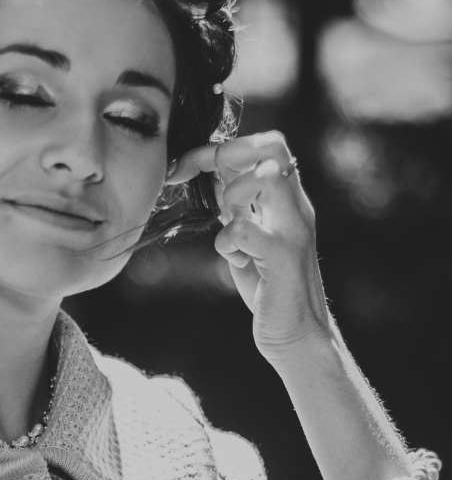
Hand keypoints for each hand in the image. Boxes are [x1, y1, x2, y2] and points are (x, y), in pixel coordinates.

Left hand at [168, 132, 330, 363]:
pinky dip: (227, 242)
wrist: (297, 334)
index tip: (182, 166)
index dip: (218, 147)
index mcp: (287, 199)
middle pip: (271, 145)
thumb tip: (209, 175)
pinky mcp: (283, 257)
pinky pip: (244, 229)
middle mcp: (296, 207)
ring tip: (228, 226)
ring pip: (265, 176)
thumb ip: (237, 206)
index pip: (264, 145)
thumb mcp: (248, 236)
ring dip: (232, 195)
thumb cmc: (268, 286)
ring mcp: (293, 230)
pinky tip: (236, 262)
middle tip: (194, 178)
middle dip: (224, 153)